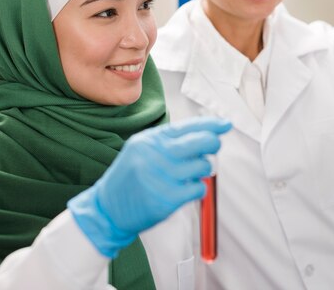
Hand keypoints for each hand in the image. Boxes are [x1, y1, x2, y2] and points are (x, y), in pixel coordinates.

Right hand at [68, 116, 231, 257]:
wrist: (108, 208)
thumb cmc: (130, 178)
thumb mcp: (141, 149)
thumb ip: (168, 141)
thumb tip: (204, 133)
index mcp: (150, 141)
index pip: (186, 127)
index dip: (210, 125)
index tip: (225, 124)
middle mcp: (156, 156)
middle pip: (200, 143)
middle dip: (212, 143)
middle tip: (214, 145)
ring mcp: (162, 178)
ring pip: (202, 167)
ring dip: (202, 170)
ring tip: (187, 174)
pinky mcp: (167, 199)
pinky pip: (198, 188)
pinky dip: (197, 189)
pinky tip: (184, 190)